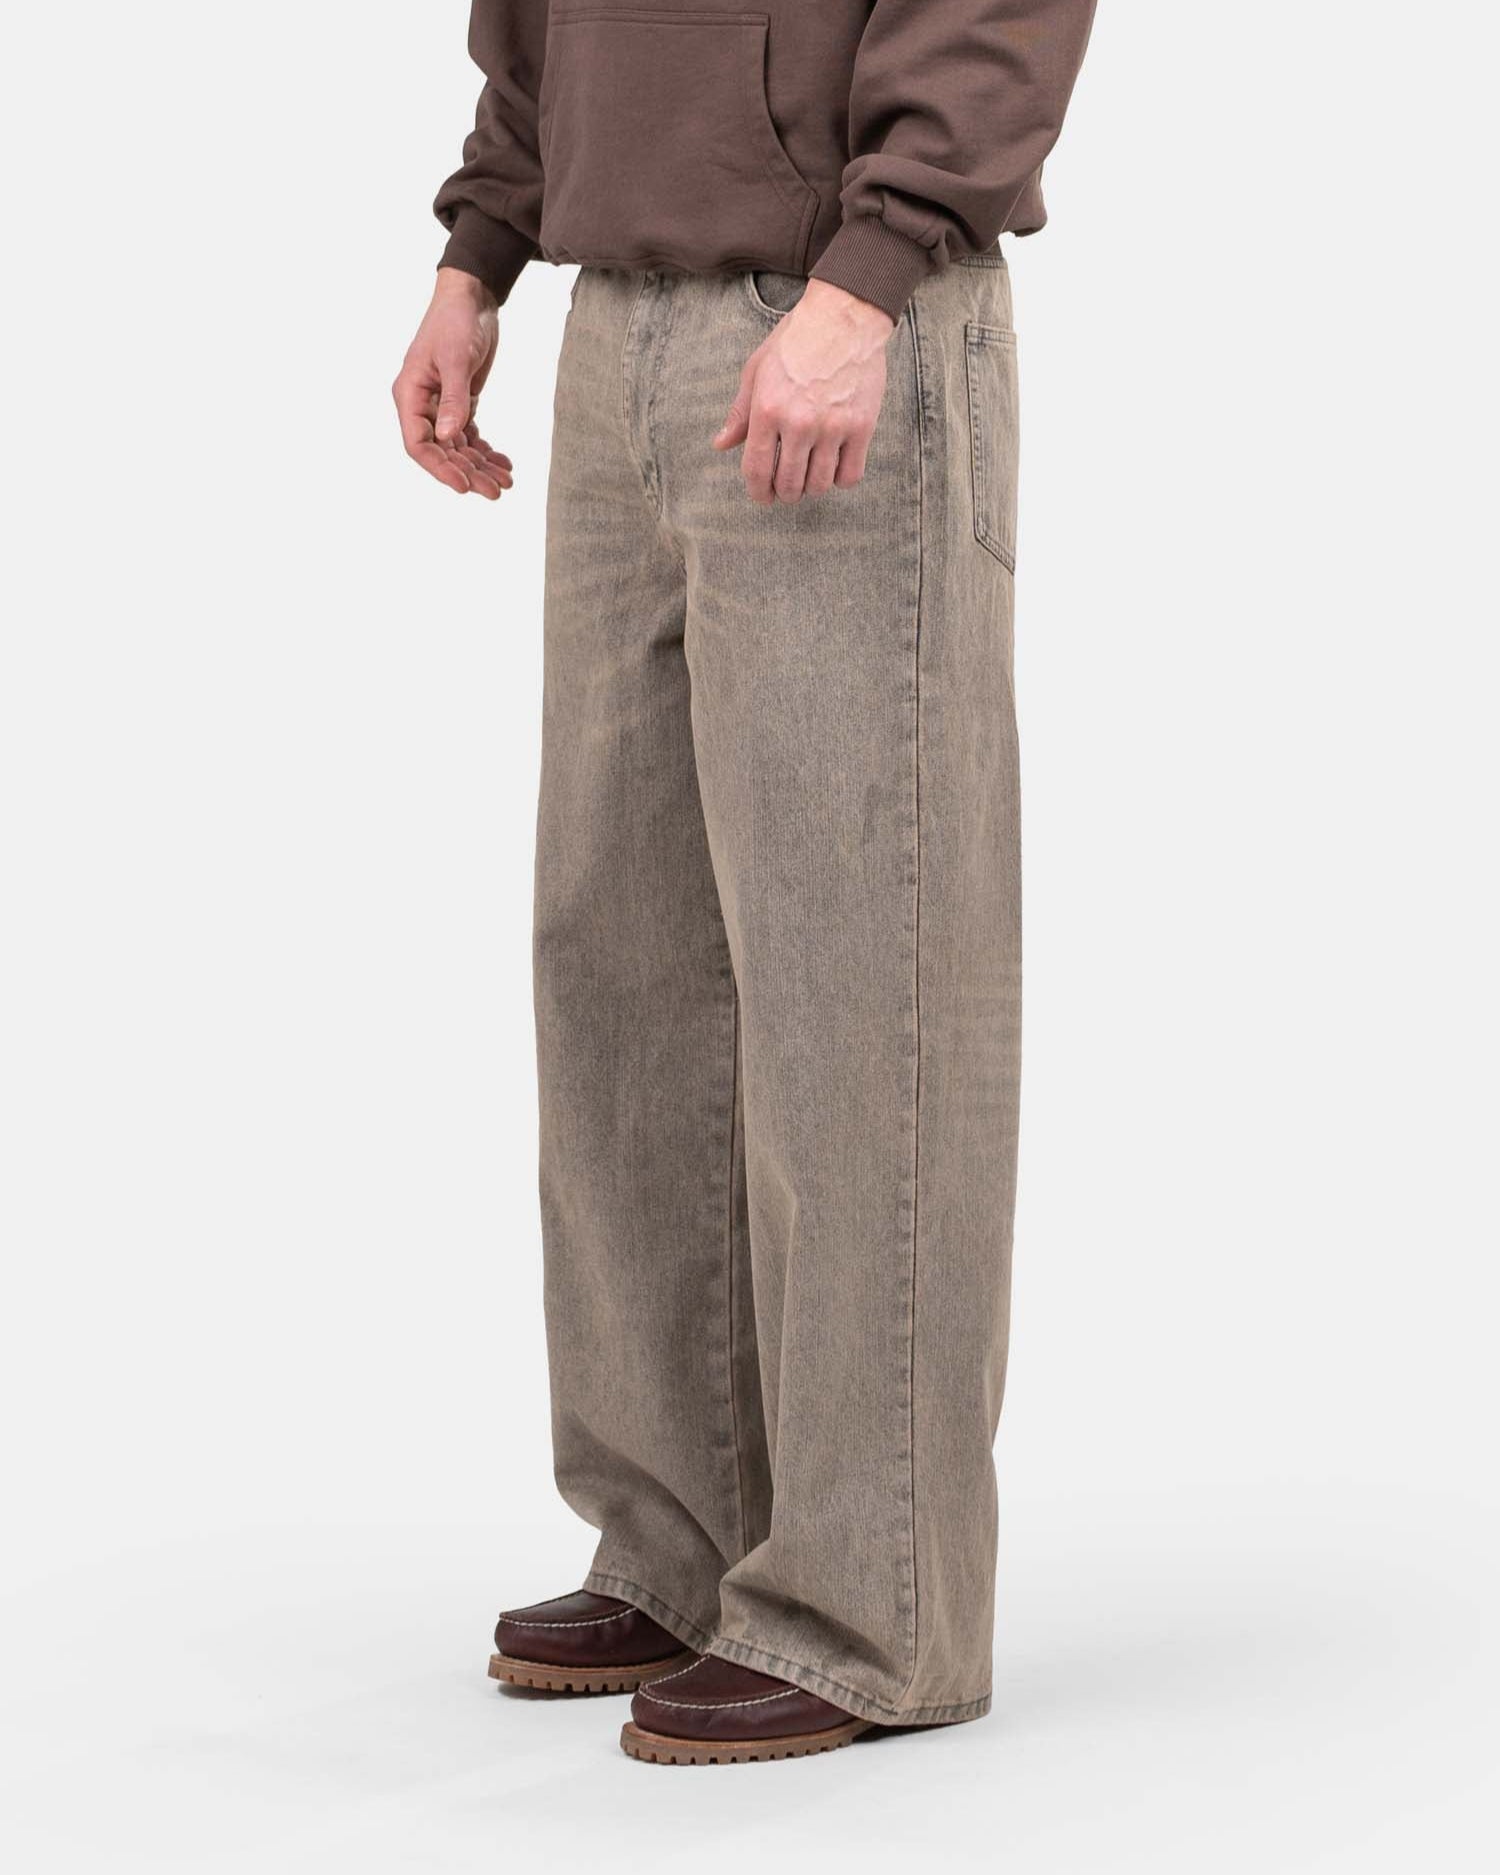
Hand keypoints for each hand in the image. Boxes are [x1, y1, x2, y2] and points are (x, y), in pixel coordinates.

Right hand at [392, 268, 513, 497]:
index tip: (465, 485)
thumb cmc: (455, 320)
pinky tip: (504, 462)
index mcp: (410, 394)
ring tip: (507, 481)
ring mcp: (441, 405)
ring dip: (481, 466)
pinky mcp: (460, 401)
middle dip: (468, 472)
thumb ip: (454, 399)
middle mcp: (422, 405)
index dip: (440, 468)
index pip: (418, 444)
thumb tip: (449, 438)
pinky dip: (486, 450)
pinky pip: (470, 435)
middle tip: (497, 491)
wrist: (471, 297)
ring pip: (458, 447)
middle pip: (442, 452)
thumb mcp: (455, 359)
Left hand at [713, 280, 895, 503]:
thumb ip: (740, 413)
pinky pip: (849, 475)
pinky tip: (834, 466)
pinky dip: (840, 479)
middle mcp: (799, 422)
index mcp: (768, 409)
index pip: (757, 470)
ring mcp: (833, 426)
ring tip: (810, 476)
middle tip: (787, 489)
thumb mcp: (757, 370)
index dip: (758, 492)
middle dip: (785, 493)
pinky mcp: (862, 426)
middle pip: (789, 485)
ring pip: (819, 485)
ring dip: (812, 488)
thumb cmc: (797, 340)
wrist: (844, 315)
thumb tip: (721, 445)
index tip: (763, 497)